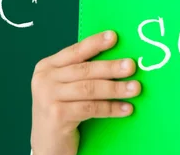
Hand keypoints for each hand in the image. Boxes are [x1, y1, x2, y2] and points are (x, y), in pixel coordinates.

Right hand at [31, 30, 140, 154]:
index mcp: (47, 66)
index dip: (95, 43)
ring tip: (135, 88)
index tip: (113, 36)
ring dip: (115, 89)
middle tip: (131, 66)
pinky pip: (90, 108)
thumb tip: (117, 58)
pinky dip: (111, 108)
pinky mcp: (57, 116)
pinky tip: (126, 108)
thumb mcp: (66, 87)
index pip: (75, 51)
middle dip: (111, 68)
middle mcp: (44, 79)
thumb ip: (82, 72)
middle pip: (84, 70)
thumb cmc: (62, 111)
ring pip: (89, 89)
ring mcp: (48, 98)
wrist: (47, 146)